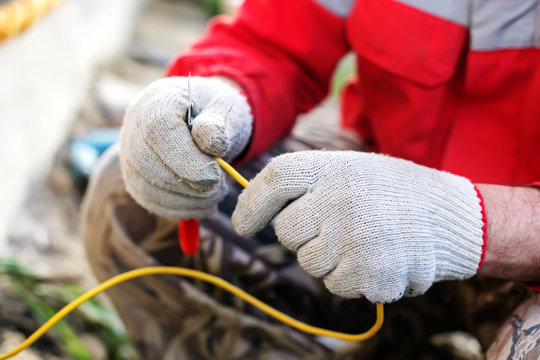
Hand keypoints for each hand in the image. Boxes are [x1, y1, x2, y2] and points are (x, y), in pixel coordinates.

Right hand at [119, 76, 252, 218]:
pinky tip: (203, 203)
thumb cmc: (216, 114)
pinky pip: (150, 201)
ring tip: (215, 194)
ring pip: (147, 187)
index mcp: (157, 100)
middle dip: (187, 184)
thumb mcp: (226, 110)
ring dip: (186, 200)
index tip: (215, 175)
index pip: (157, 130)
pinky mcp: (135, 178)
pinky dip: (180, 209)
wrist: (206, 121)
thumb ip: (220, 124)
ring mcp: (129, 153)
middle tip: (220, 188)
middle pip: (147, 162)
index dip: (185, 159)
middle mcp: (134, 125)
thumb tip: (210, 143)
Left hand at [232, 151, 484, 302]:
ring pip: (311, 264)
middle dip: (304, 235)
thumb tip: (252, 212)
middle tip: (342, 224)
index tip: (242, 225)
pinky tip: (380, 257)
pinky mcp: (370, 275)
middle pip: (287, 232)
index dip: (252, 204)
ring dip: (331, 259)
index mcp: (332, 168)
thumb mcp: (352, 170)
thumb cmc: (394, 193)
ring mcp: (354, 239)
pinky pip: (338, 285)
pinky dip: (353, 278)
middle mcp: (338, 200)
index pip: (275, 179)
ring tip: (367, 238)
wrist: (452, 217)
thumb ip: (308, 185)